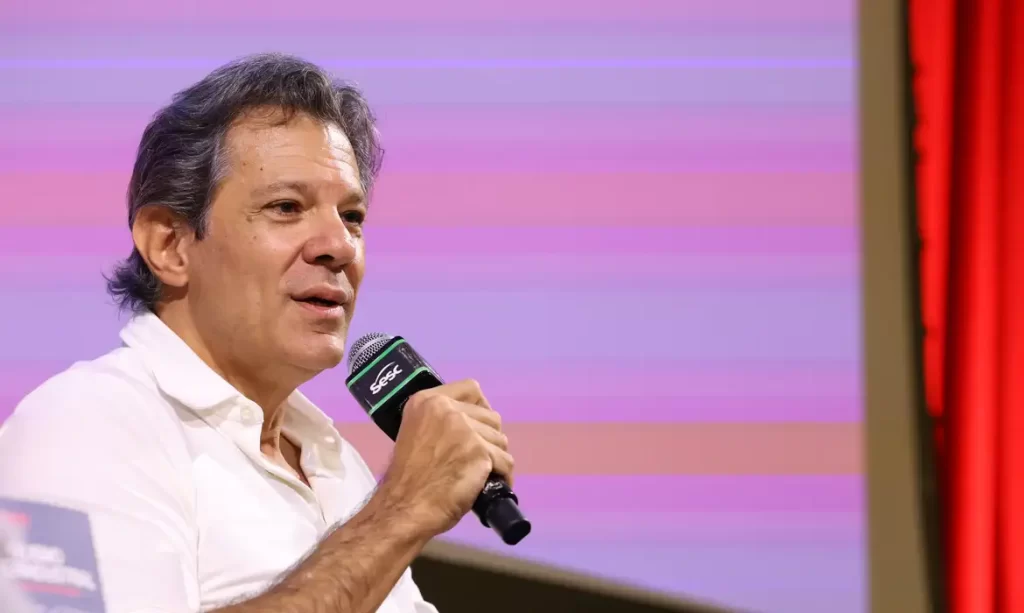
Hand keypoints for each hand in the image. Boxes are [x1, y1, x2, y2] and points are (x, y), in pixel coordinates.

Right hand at [376, 379, 513, 536]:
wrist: (405, 508)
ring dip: (496, 458)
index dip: (480, 409)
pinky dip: (503, 475)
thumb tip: (471, 424)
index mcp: (427, 400)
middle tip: (476, 459)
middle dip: (489, 439)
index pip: (471, 389)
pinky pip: (506, 461)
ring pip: (501, 439)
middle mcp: (446, 408)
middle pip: (491, 417)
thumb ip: (440, 423)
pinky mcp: (479, 451)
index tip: (477, 428)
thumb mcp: (417, 434)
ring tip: (481, 474)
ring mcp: (465, 429)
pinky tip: (492, 485)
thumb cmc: (409, 479)